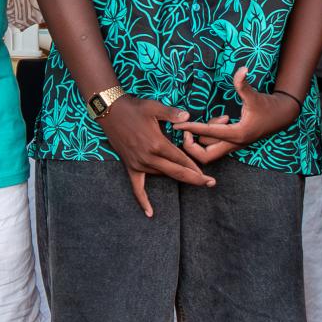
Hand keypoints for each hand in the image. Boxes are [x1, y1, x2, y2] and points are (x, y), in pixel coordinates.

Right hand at [96, 90, 212, 213]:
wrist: (109, 111)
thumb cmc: (133, 108)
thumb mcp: (154, 107)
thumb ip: (172, 113)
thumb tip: (188, 116)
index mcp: (157, 144)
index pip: (181, 160)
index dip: (196, 168)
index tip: (208, 175)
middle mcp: (148, 157)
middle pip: (176, 172)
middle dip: (195, 178)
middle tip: (211, 183)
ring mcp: (139, 164)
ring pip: (162, 175)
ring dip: (176, 177)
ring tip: (192, 179)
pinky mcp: (130, 167)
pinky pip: (137, 187)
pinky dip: (143, 201)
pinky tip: (150, 213)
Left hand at [177, 69, 298, 166]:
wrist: (282, 116)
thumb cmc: (268, 106)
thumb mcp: (255, 95)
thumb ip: (244, 84)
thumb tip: (241, 69)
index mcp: (237, 134)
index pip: (207, 133)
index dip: (190, 128)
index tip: (176, 125)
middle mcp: (234, 144)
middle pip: (205, 156)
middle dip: (192, 147)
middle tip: (186, 130)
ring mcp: (234, 146)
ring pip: (209, 152)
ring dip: (202, 139)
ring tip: (210, 120)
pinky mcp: (233, 144)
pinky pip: (214, 147)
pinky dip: (209, 137)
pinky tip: (218, 121)